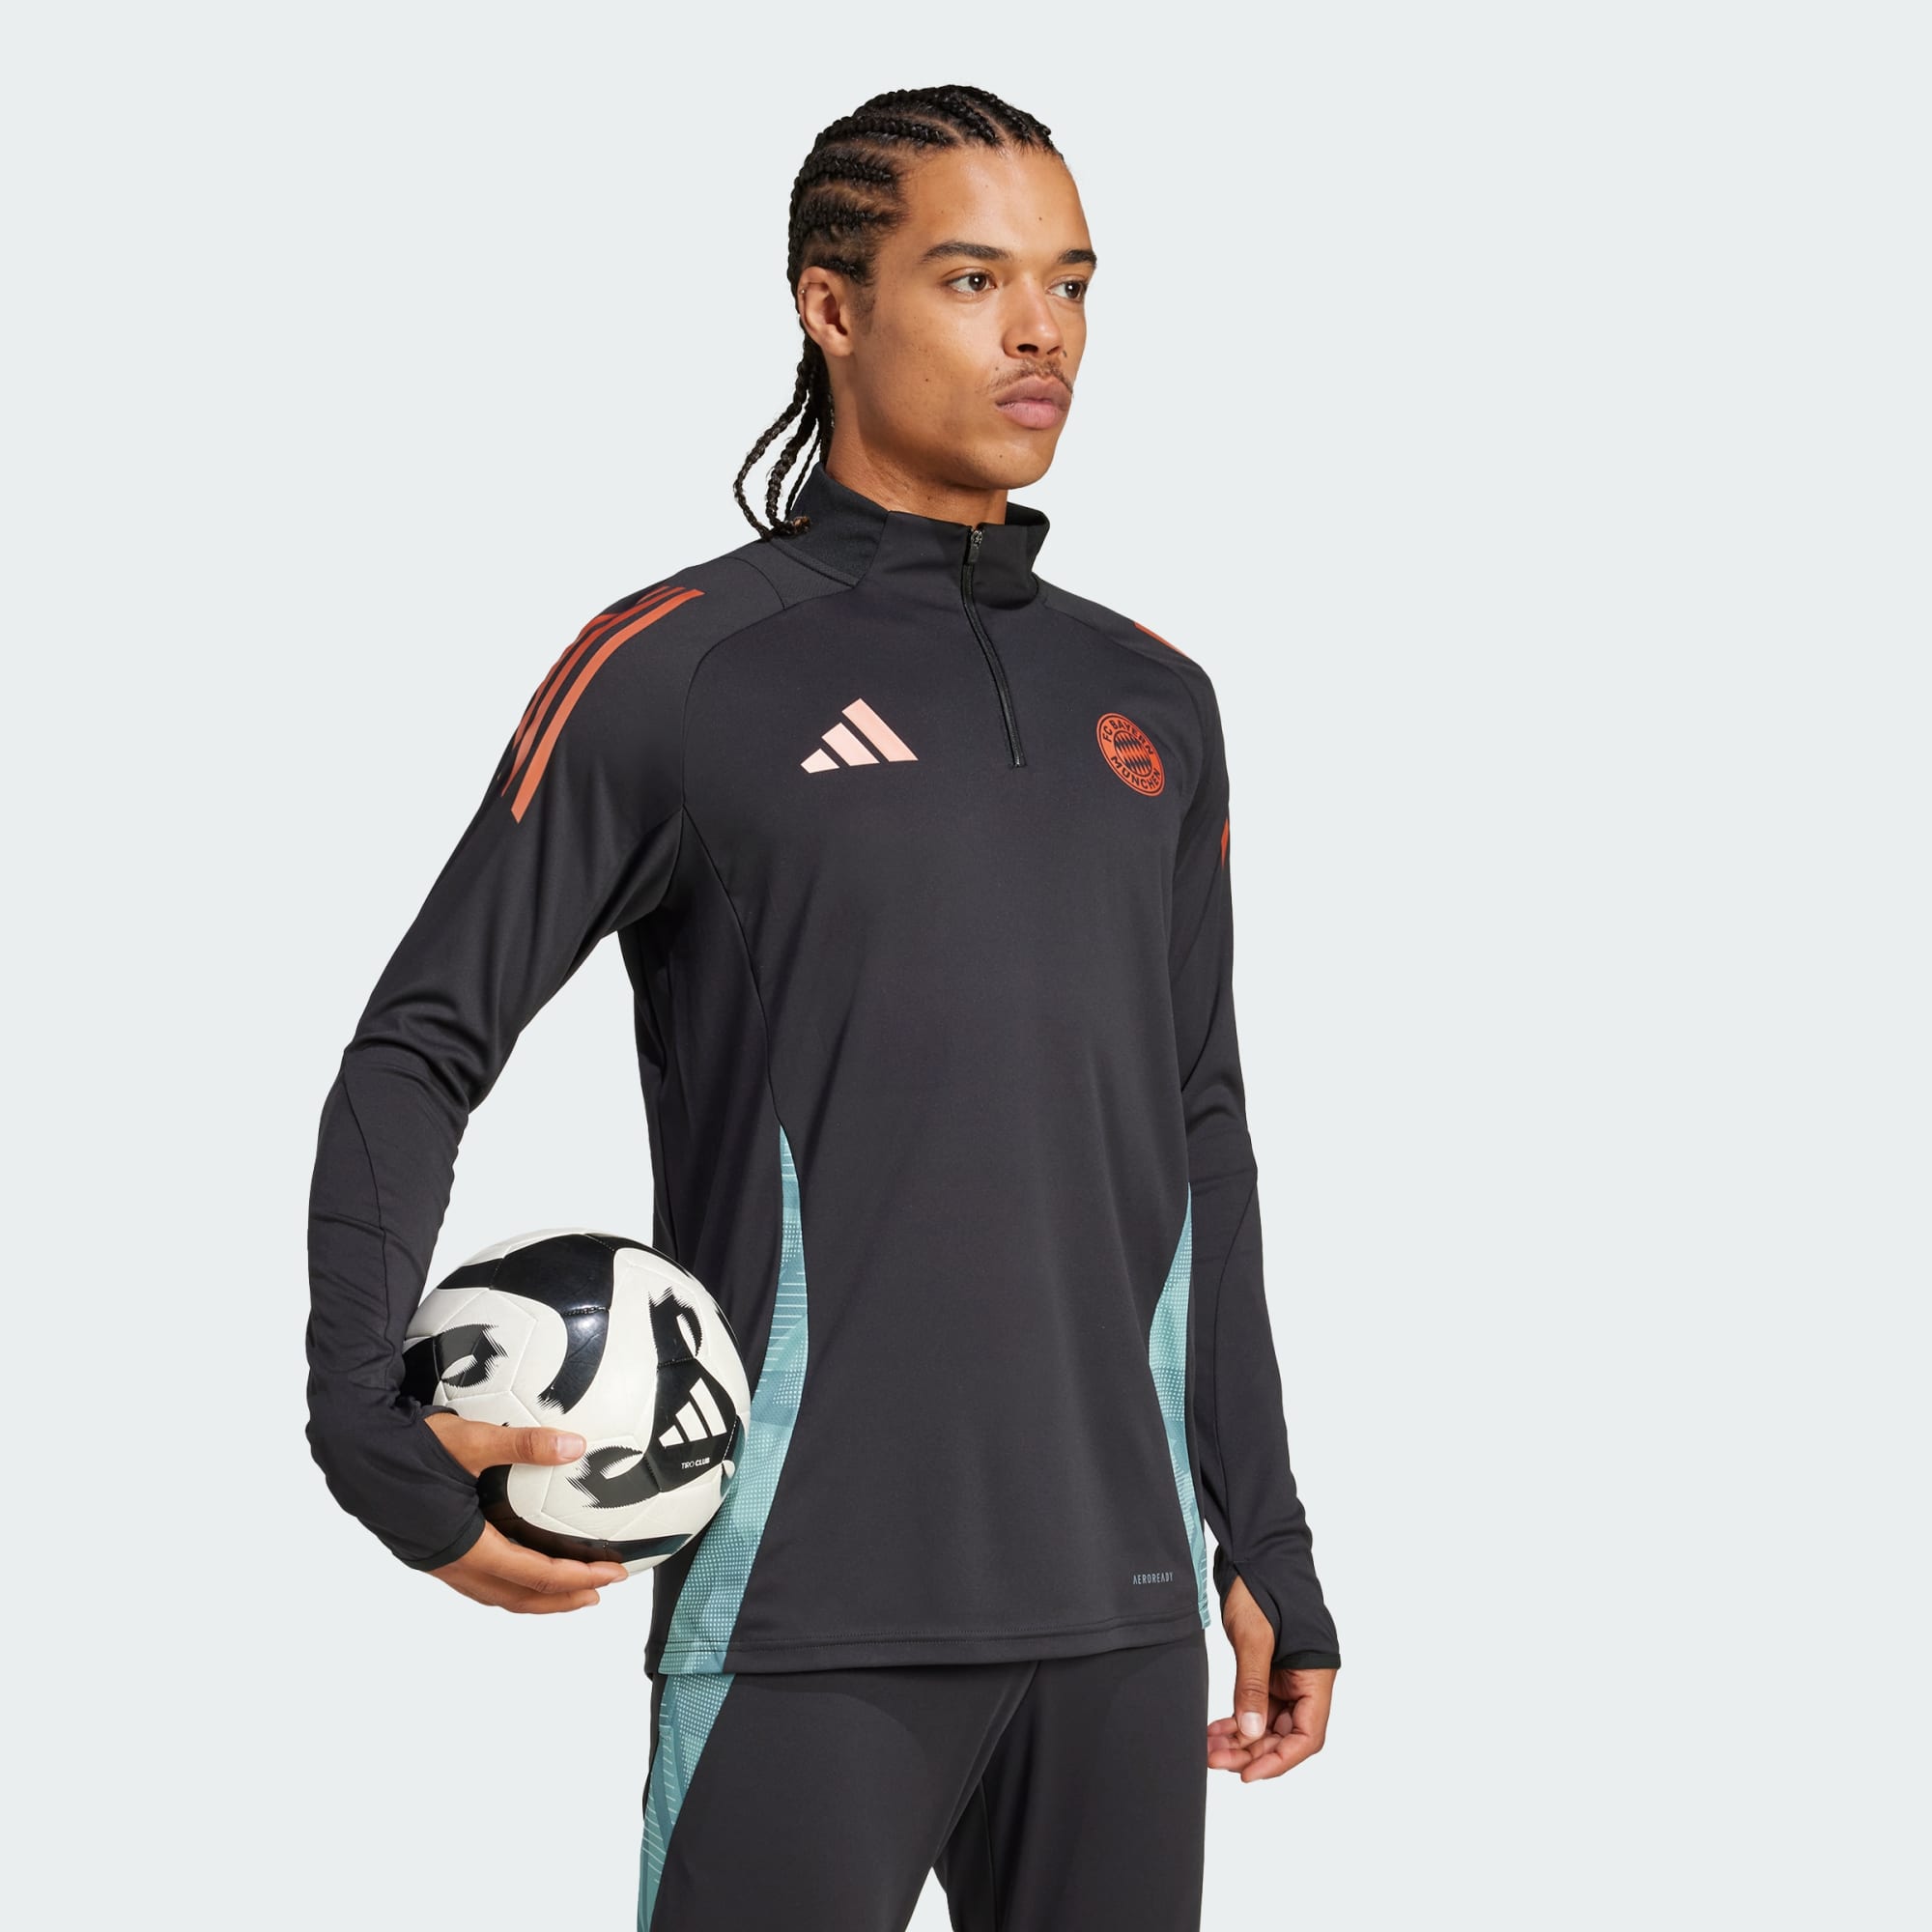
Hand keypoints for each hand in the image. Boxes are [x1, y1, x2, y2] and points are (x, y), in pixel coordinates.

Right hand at [423, 1414, 628, 1613]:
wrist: (350, 1448)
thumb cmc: (405, 1446)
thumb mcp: (472, 1440)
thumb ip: (525, 1445)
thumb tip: (575, 1444)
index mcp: (465, 1546)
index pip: (534, 1575)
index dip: (577, 1578)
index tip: (612, 1574)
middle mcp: (450, 1563)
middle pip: (517, 1597)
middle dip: (561, 1598)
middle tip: (598, 1591)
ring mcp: (434, 1560)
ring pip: (493, 1593)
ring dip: (533, 1593)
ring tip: (565, 1585)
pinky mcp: (425, 1548)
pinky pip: (474, 1579)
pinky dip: (505, 1579)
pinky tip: (516, 1560)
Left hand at [1207, 1571, 1335, 1781]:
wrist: (1256, 1552)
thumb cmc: (1263, 1585)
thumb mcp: (1255, 1637)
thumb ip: (1253, 1685)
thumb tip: (1252, 1733)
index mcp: (1317, 1675)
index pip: (1307, 1735)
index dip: (1280, 1760)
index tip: (1248, 1774)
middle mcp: (1307, 1681)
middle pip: (1285, 1734)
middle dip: (1252, 1751)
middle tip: (1215, 1759)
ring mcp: (1287, 1677)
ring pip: (1268, 1724)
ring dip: (1241, 1740)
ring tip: (1209, 1748)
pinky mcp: (1269, 1670)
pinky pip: (1257, 1706)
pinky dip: (1237, 1720)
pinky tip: (1215, 1730)